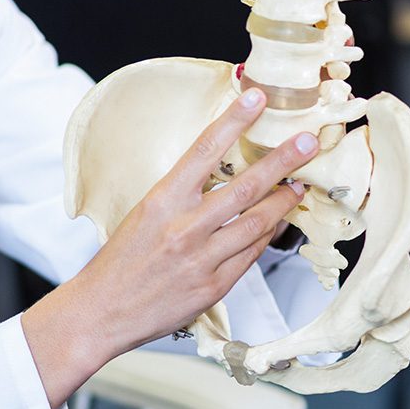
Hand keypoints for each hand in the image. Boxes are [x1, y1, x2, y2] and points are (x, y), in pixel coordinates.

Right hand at [23, 89, 317, 408]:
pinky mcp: (214, 286)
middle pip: (246, 188)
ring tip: (298, 185)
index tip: (257, 98)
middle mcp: (185, 226)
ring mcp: (202, 258)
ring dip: (283, 202)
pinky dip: (267, 236)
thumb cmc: (119, 261)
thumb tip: (219, 178)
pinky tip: (277, 224)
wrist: (102, 310)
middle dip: (282, 162)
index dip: (234, 121)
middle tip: (307, 142)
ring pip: (258, 223)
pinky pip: (251, 255)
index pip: (204, 150)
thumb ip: (180, 197)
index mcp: (162, 201)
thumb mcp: (144, 215)